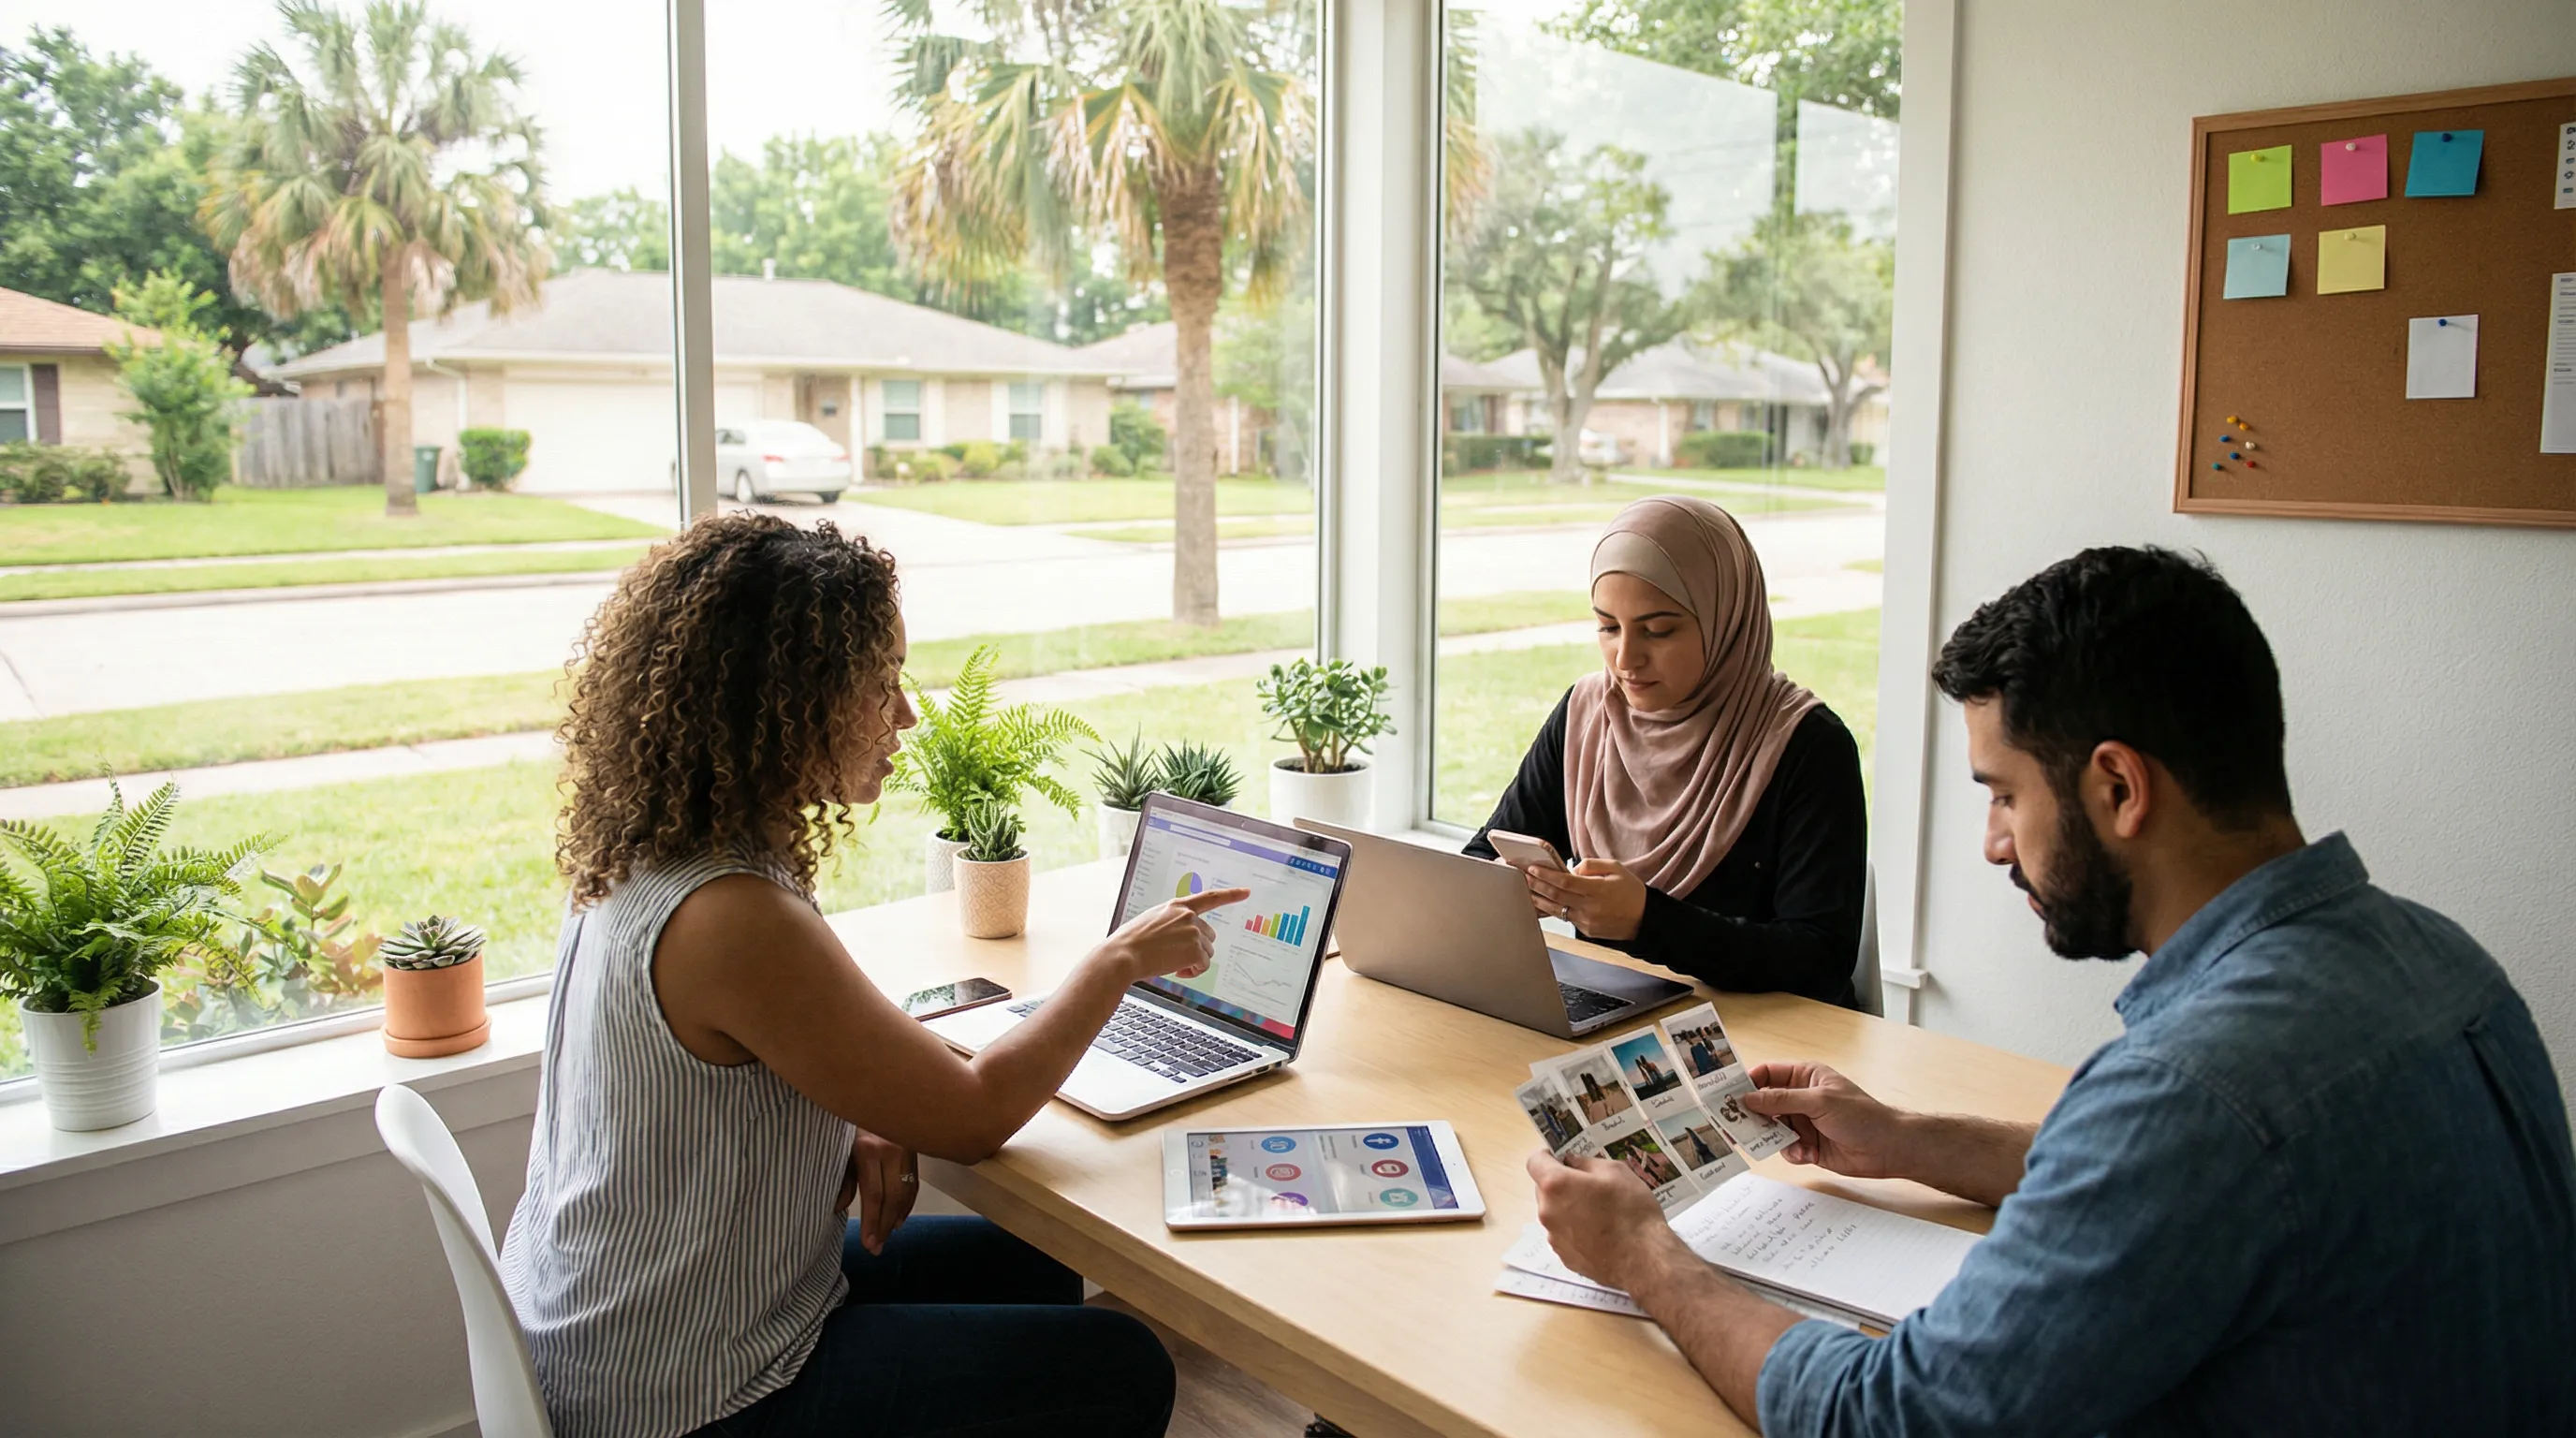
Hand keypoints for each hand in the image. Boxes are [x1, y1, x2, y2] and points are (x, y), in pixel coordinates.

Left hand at [843, 1129, 918, 1254]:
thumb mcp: (838, 1146)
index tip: (869, 1244)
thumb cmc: (847, 1120)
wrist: (873, 1089)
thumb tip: (839, 1207)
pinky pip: (913, 1182)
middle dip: (884, 1226)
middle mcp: (892, 1150)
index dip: (872, 1222)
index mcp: (869, 1149)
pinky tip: (898, 1217)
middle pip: (893, 1198)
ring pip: (906, 1192)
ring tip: (886, 1235)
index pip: (874, 1195)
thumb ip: (841, 1177)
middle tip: (876, 1248)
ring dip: (896, 1217)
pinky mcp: (915, 1149)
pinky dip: (907, 1202)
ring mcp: (907, 1149)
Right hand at [1090, 886, 1250, 985]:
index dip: (1230, 895)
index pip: (1209, 897)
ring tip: (1171, 964)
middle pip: (1209, 936)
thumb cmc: (1130, 941)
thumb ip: (1171, 922)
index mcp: (1176, 906)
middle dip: (1197, 949)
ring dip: (1193, 962)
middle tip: (1176, 958)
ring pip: (1207, 952)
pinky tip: (1176, 972)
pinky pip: (1203, 966)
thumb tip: (1184, 936)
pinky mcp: (1195, 950)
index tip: (1246, 892)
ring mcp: (1193, 932)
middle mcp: (1188, 916)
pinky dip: (1192, 973)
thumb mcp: (1151, 921)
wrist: (1123, 955)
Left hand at [1523, 858, 1648, 940]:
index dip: (1546, 875)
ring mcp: (1587, 921)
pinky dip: (1551, 909)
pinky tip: (1540, 903)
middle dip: (1536, 884)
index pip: (1565, 882)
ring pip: (1556, 909)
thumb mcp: (1616, 869)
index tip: (1533, 868)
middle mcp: (1590, 908)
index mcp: (1598, 890)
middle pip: (1556, 895)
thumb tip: (1571, 868)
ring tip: (1525, 889)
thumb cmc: (1631, 891)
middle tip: (1521, 875)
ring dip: (1538, 899)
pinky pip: (1565, 918)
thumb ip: (1592, 865)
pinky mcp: (1586, 931)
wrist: (1645, 920)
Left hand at [1526, 1148, 1690, 1293]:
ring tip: (1599, 1212)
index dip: (1547, 1156)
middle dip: (1560, 1183)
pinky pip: (1564, 1234)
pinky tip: (1600, 1233)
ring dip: (1568, 1207)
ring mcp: (1554, 1237)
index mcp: (1556, 1185)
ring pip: (1554, 1213)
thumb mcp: (1616, 1172)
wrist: (1644, 1261)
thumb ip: (1586, 1162)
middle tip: (1589, 1186)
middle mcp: (1547, 1211)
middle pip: (1543, 1189)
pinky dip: (1575, 1230)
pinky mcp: (1564, 1257)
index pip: (1535, 1162)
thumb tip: (1572, 1162)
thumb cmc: (1632, 1211)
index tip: (1563, 1158)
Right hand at [1738, 1061, 1915, 1178]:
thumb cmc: (1862, 1116)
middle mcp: (1801, 1098)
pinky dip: (1792, 1153)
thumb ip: (1781, 1100)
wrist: (1888, 1149)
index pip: (1768, 1074)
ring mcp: (1804, 1122)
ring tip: (1786, 1143)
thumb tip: (1748, 1098)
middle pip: (1764, 1103)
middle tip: (1735, 1126)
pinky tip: (1808, 1154)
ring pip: (1772, 1128)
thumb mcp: (1819, 1102)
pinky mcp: (1807, 1145)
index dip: (1747, 1082)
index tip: (1727, 1094)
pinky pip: (1785, 1148)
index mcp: (1805, 1077)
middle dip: (1753, 1115)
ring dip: (1775, 1138)